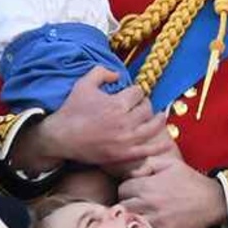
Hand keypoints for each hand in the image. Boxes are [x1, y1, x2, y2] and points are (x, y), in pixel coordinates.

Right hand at [15, 67, 173, 171]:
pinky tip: (168, 141)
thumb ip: (101, 72)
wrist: (60, 138)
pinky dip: (160, 145)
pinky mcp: (125, 154)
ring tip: (160, 117)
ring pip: (153, 127)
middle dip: (145, 104)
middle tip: (141, 106)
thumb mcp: (83, 85)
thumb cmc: (71, 110)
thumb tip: (118, 74)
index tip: (132, 94)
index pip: (138, 93)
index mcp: (116, 104)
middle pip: (147, 108)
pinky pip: (148, 149)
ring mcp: (126, 139)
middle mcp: (125, 122)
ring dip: (158, 120)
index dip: (136, 91)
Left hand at [118, 155, 227, 227]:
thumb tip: (133, 173)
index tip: (135, 192)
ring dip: (133, 219)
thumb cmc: (192, 181)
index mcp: (148, 185)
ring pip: (130, 222)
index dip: (127, 190)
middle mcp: (149, 202)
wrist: (214, 200)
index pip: (122, 189)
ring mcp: (156, 218)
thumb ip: (149, 163)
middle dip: (127, 204)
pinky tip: (148, 227)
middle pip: (122, 206)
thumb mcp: (172, 163)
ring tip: (140, 216)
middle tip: (137, 205)